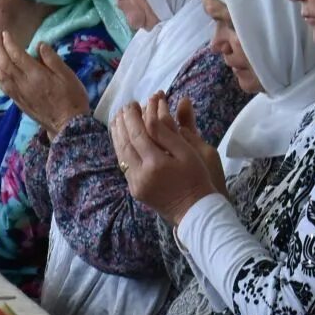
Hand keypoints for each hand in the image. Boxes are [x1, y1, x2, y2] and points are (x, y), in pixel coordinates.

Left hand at [0, 32, 87, 135]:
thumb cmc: (72, 98)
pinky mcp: (16, 100)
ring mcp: (18, 93)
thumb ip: (52, 59)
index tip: (4, 33)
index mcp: (36, 75)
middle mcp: (23, 83)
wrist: (67, 125)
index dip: (8, 43)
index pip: (16, 55)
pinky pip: (1, 84)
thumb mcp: (68, 75)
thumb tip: (39, 45)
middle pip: (4, 63)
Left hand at [115, 93, 223, 225]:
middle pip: (125, 143)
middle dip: (123, 123)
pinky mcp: (135, 190)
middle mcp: (140, 174)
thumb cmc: (197, 178)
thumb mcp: (188, 153)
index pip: (138, 133)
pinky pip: (124, 165)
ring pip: (121, 154)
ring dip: (118, 134)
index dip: (133, 116)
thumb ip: (169, 132)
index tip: (133, 103)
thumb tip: (155, 111)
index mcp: (155, 163)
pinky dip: (121, 149)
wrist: (195, 211)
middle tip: (124, 107)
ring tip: (118, 118)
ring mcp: (135, 184)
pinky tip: (123, 139)